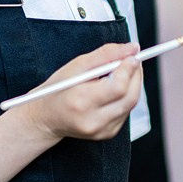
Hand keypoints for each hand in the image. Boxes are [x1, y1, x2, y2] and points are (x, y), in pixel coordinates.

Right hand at [21, 42, 142, 142]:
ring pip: (131, 104)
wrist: (46, 117)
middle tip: (132, 60)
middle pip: (130, 97)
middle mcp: (93, 120)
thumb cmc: (58, 89)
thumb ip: (106, 54)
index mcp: (81, 101)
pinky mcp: (108, 133)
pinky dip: (125, 96)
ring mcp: (102, 130)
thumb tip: (132, 48)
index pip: (118, 87)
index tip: (133, 55)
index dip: (130, 69)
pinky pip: (126, 111)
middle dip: (135, 75)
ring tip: (120, 72)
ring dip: (132, 85)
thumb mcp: (76, 66)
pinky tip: (114, 89)